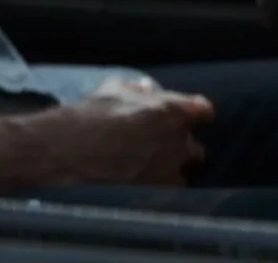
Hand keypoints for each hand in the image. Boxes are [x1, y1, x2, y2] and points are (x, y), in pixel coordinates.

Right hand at [38, 76, 212, 187]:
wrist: (74, 149)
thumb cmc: (93, 114)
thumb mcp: (113, 89)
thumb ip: (138, 90)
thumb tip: (148, 89)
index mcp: (173, 111)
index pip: (204, 110)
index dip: (196, 111)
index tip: (190, 112)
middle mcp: (179, 141)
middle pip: (195, 144)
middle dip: (180, 143)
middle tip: (159, 140)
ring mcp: (171, 168)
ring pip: (185, 169)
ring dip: (173, 165)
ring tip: (151, 163)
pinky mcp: (158, 189)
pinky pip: (170, 186)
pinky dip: (161, 182)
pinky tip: (145, 178)